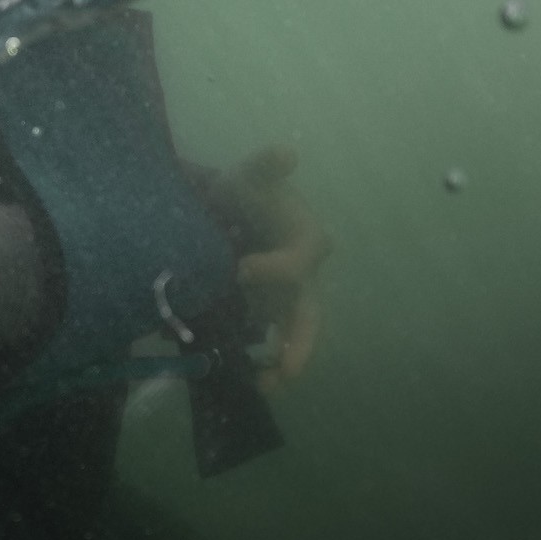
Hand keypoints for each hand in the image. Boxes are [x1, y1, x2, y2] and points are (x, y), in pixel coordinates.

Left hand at [221, 147, 329, 389]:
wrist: (229, 207)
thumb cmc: (247, 189)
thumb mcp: (251, 173)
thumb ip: (266, 164)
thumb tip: (285, 153)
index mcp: (308, 240)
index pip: (299, 262)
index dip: (274, 270)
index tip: (241, 270)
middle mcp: (305, 274)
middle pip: (311, 313)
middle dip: (302, 343)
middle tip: (286, 370)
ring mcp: (288, 297)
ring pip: (294, 335)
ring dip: (284, 362)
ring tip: (263, 386)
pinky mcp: (269, 310)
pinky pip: (272, 339)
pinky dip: (263, 359)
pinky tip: (248, 378)